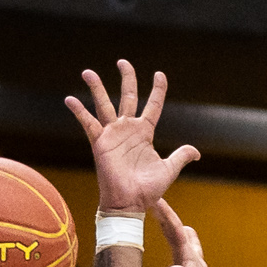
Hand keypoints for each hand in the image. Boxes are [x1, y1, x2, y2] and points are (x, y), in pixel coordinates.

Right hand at [64, 60, 198, 212]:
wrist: (130, 204)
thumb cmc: (148, 191)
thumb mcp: (169, 170)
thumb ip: (181, 156)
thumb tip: (197, 152)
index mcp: (145, 133)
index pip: (152, 105)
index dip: (157, 89)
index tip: (159, 74)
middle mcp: (128, 129)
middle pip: (128, 96)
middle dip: (126, 78)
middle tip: (122, 62)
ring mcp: (113, 134)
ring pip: (104, 104)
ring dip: (96, 88)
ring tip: (88, 72)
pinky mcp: (100, 143)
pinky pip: (88, 123)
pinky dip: (79, 111)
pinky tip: (70, 99)